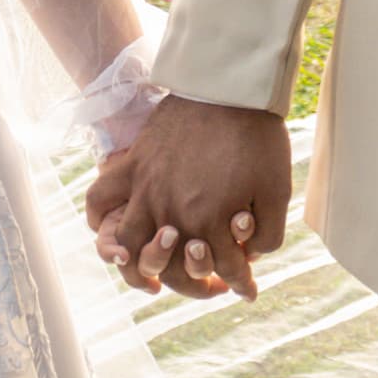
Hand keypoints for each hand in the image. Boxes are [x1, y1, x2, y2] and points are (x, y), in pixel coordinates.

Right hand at [89, 94, 290, 298]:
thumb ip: (268, 232)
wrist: (230, 87)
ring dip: (142, 266)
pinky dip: (100, 222)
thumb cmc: (259, 138)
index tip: (249, 291)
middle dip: (195, 285)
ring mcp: (147, 189)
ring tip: (153, 277)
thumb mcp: (277, 189)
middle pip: (171, 268)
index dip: (241, 282)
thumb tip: (253, 255)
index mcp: (208, 221)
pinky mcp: (134, 165)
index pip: (224, 269)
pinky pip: (101, 199)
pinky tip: (112, 235)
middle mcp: (171, 212)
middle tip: (212, 287)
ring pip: (129, 245)